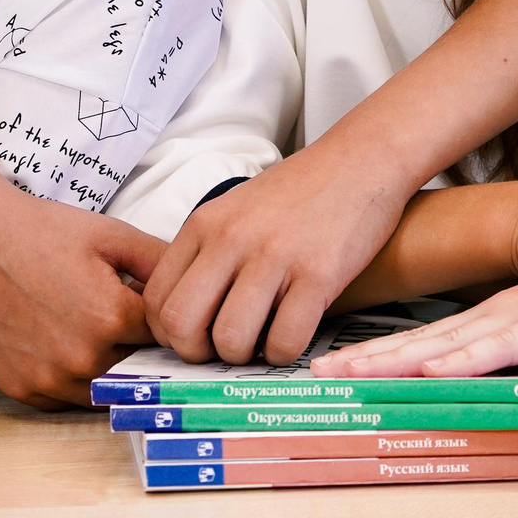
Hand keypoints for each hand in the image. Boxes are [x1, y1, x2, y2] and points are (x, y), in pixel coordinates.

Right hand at [0, 170, 162, 407]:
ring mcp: (48, 379)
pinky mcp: (22, 389)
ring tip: (89, 325)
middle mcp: (82, 358)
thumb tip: (198, 287)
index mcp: (111, 318)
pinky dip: (72, 378)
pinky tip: (62, 341)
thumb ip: (163, 263)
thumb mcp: (113, 235)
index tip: (157, 309)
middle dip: (138, 344)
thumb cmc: (44, 230)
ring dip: (107, 365)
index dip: (165, 320)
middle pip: (137, 366)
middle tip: (121, 314)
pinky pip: (65, 397)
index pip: (166, 337)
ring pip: (103, 388)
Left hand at [143, 142, 412, 365]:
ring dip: (245, 357)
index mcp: (205, 224)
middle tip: (223, 349)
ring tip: (262, 341)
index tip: (195, 337)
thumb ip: (208, 251)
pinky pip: (285, 341)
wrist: (361, 161)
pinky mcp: (318, 275)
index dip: (170, 333)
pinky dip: (285, 353)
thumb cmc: (300, 192)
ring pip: (231, 340)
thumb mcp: (236, 210)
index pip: (156, 298)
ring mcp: (274, 256)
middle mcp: (231, 239)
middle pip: (182, 324)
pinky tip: (293, 334)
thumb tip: (184, 313)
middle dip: (198, 353)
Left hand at [310, 272, 517, 380]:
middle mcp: (495, 315)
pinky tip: (434, 368)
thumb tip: (482, 361)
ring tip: (351, 373)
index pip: (424, 338)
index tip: (333, 365)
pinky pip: (501, 347)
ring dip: (396, 361)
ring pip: (446, 345)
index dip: (378, 352)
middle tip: (318, 371)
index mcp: (492, 315)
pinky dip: (465, 359)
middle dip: (367, 358)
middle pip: (420, 342)